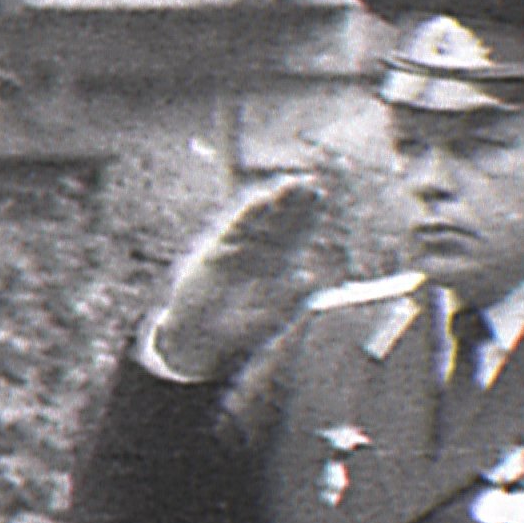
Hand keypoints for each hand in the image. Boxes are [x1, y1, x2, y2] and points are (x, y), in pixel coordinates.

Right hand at [139, 171, 332, 380]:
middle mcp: (261, 253)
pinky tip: (263, 200)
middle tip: (311, 182)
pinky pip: (237, 229)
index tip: (320, 197)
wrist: (203, 340)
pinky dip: (250, 214)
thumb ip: (291, 303)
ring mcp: (241, 250)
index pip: (298, 235)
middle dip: (297, 203)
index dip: (310, 216)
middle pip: (284, 222)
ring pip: (263, 220)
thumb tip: (311, 279)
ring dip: (277, 202)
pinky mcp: (219, 252)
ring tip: (292, 184)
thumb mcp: (271, 322)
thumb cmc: (241, 334)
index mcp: (280, 266)